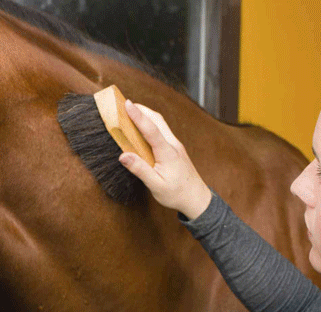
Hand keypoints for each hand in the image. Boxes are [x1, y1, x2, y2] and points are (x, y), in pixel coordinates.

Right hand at [119, 99, 211, 219]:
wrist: (197, 198)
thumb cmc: (176, 194)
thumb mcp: (156, 186)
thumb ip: (140, 169)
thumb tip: (123, 156)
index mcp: (167, 153)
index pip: (151, 129)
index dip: (138, 116)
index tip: (127, 104)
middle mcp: (173, 145)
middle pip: (157, 120)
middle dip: (142, 109)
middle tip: (125, 103)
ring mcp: (176, 145)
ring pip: (161, 124)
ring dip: (147, 115)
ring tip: (132, 111)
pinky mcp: (176, 149)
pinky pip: (162, 131)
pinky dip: (151, 124)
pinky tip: (143, 128)